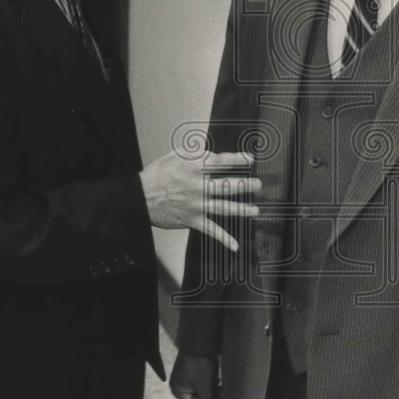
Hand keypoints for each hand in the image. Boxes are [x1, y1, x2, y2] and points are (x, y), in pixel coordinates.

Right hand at [139, 150, 260, 250]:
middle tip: (258, 185)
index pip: (222, 162)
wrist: (140, 197)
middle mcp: (199, 186)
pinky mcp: (193, 220)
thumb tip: (212, 154)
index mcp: (195, 167)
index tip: (251, 159)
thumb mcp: (175, 155)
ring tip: (256, 210)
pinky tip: (236, 245)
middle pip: (228, 186)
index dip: (238, 159)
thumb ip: (196, 154)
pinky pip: (211, 230)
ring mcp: (197, 205)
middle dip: (246, 185)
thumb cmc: (156, 175)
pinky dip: (224, 239)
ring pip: (225, 208)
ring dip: (242, 210)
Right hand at [169, 352, 220, 398]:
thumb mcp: (205, 385)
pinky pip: (199, 387)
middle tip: (218, 390)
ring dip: (210, 392)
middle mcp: (179, 388)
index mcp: (179, 392)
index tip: (218, 398)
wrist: (199, 342)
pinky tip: (213, 378)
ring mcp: (184, 381)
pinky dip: (208, 385)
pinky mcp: (189, 375)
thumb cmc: (200, 363)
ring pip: (200, 395)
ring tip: (216, 383)